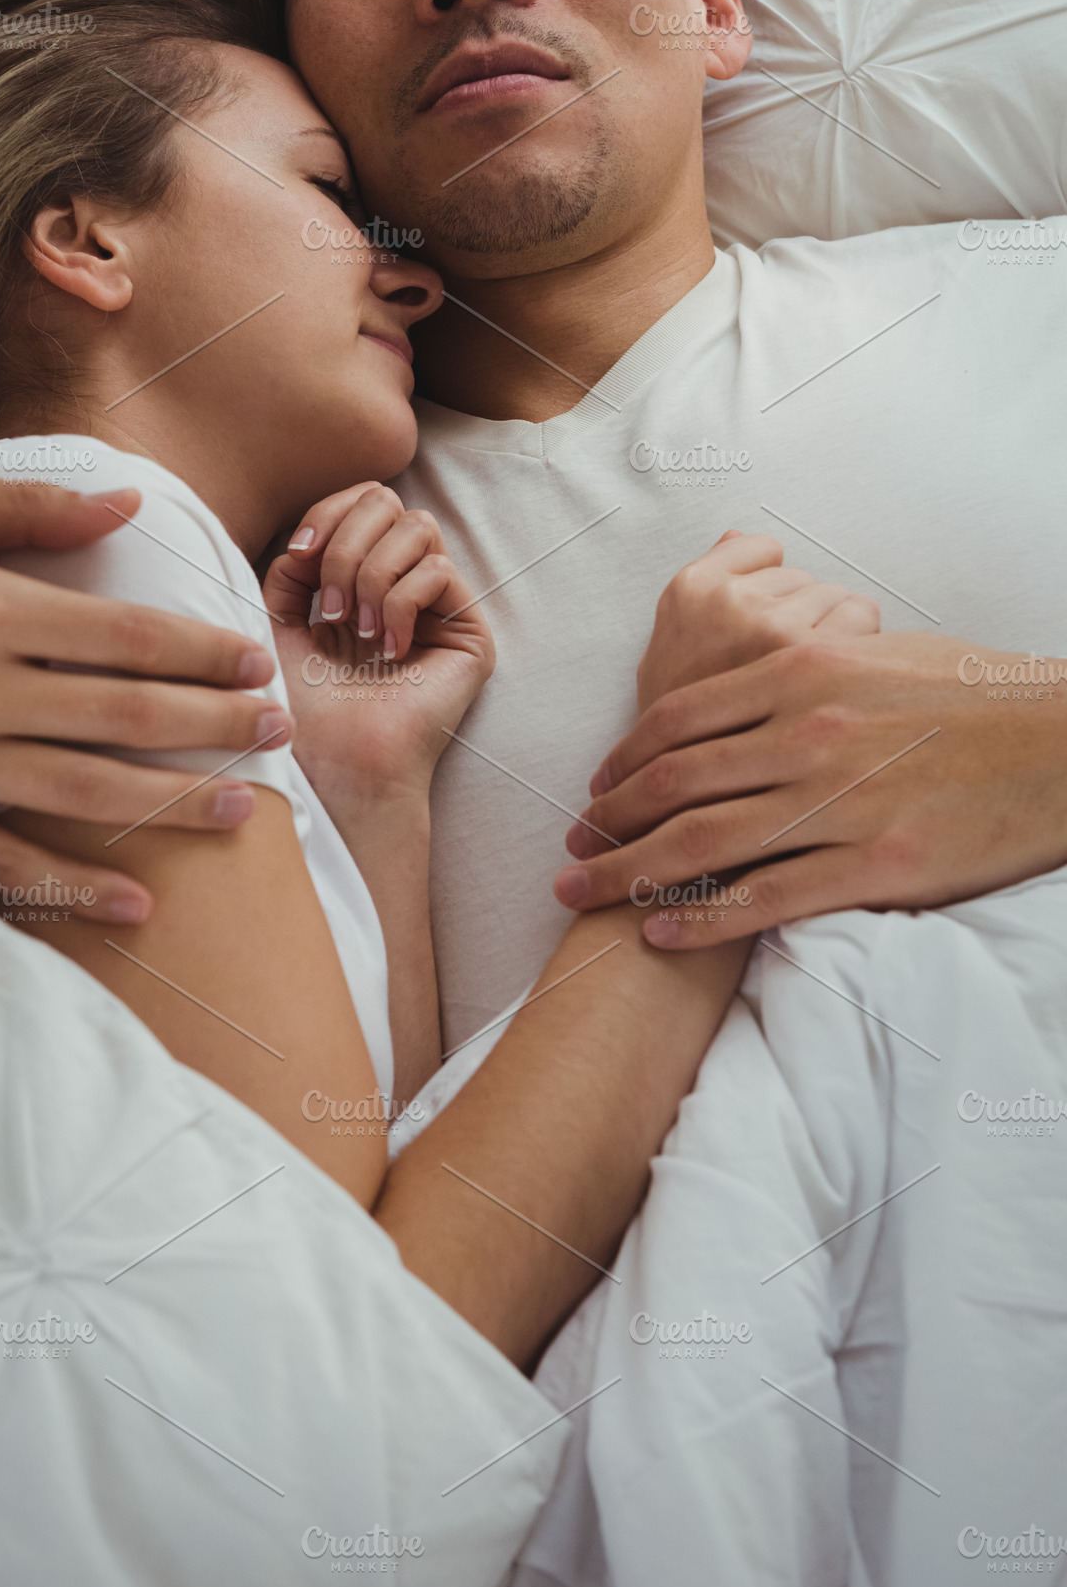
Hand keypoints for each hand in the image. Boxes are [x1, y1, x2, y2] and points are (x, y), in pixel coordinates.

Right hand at [0, 470, 288, 922]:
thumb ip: (33, 504)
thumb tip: (134, 501)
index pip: (127, 635)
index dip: (204, 651)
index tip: (256, 662)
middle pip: (125, 714)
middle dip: (215, 725)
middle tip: (279, 733)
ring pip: (84, 793)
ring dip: (173, 803)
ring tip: (244, 809)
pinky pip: (8, 861)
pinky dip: (75, 886)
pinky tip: (140, 900)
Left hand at [263, 482, 493, 798]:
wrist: (335, 760)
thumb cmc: (302, 703)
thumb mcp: (278, 619)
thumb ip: (293, 566)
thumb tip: (314, 533)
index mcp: (360, 576)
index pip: (362, 500)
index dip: (329, 513)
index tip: (298, 556)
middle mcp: (403, 583)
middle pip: (388, 501)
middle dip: (346, 546)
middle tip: (329, 609)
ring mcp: (439, 606)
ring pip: (418, 527)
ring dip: (372, 575)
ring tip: (357, 631)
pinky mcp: (470, 632)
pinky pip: (438, 572)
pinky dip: (401, 605)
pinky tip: (390, 651)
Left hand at [555, 630, 1066, 944]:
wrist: (1063, 744)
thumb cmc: (975, 694)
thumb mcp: (876, 653)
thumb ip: (802, 669)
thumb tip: (750, 686)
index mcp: (801, 672)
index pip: (679, 719)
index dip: (623, 760)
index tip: (595, 788)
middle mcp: (807, 733)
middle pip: (673, 783)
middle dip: (606, 822)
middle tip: (568, 852)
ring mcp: (838, 801)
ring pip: (704, 842)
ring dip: (629, 874)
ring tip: (585, 897)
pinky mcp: (874, 866)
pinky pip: (767, 898)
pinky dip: (703, 918)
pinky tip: (663, 933)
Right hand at [635, 529, 879, 711]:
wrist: (696, 792)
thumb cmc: (690, 728)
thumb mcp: (669, 648)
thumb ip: (705, 588)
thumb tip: (735, 536)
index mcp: (689, 592)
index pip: (760, 547)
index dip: (767, 585)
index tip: (761, 619)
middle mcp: (729, 604)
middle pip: (802, 576)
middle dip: (799, 614)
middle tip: (779, 665)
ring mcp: (772, 629)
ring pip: (835, 595)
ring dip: (831, 632)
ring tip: (804, 680)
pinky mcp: (815, 659)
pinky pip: (861, 617)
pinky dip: (860, 644)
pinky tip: (833, 682)